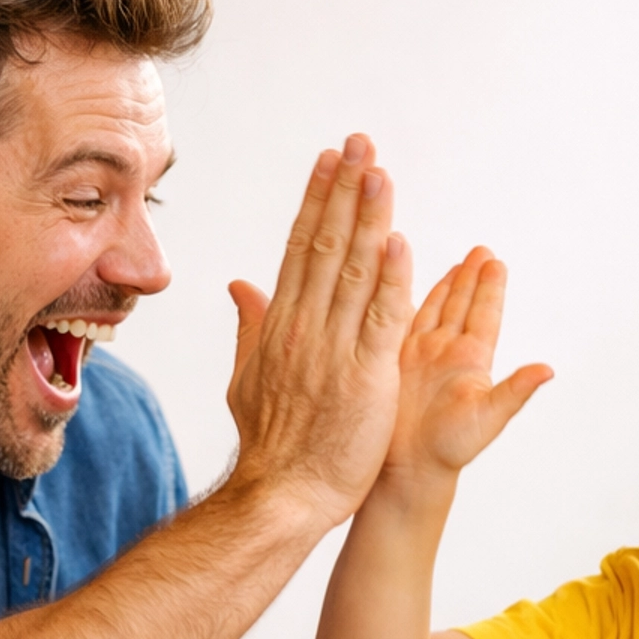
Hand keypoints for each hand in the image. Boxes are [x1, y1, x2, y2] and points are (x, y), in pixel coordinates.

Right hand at [225, 136, 414, 527]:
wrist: (280, 495)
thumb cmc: (269, 446)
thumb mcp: (247, 380)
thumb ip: (249, 328)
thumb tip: (240, 287)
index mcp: (280, 326)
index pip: (301, 249)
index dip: (319, 201)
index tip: (331, 162)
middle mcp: (304, 328)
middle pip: (327, 245)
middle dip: (345, 190)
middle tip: (360, 143)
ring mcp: (333, 350)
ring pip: (355, 272)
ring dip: (370, 218)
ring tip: (380, 171)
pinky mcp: (365, 376)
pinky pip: (380, 319)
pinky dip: (390, 280)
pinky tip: (399, 241)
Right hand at [385, 247, 551, 478]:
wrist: (410, 469)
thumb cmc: (450, 450)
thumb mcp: (488, 418)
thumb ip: (515, 390)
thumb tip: (548, 370)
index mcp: (472, 362)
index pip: (484, 315)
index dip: (490, 288)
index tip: (496, 261)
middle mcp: (448, 355)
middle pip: (463, 305)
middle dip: (472, 277)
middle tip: (482, 250)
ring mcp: (421, 357)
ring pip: (436, 311)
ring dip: (447, 286)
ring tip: (458, 262)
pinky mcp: (394, 363)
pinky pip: (402, 323)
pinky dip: (408, 302)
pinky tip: (411, 289)